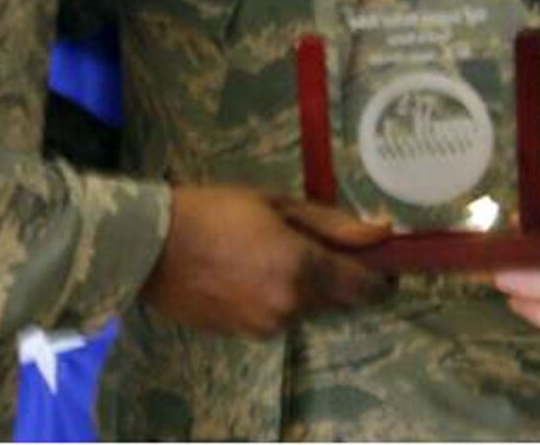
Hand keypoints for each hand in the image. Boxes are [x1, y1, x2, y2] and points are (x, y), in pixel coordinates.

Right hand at [140, 184, 389, 337]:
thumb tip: (381, 231)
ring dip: (307, 288)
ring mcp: (265, 326)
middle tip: (326, 247)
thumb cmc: (216, 211)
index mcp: (301, 269)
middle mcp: (289, 306)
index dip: (380, 277)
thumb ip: (333, 223)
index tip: (386, 265)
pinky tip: (255, 272)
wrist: (152, 247)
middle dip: (341, 279)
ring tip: (277, 253)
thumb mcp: (278, 204)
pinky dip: (279, 299)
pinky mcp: (243, 336)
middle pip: (337, 301)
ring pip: (307, 310)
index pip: (362, 286)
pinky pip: (278, 318)